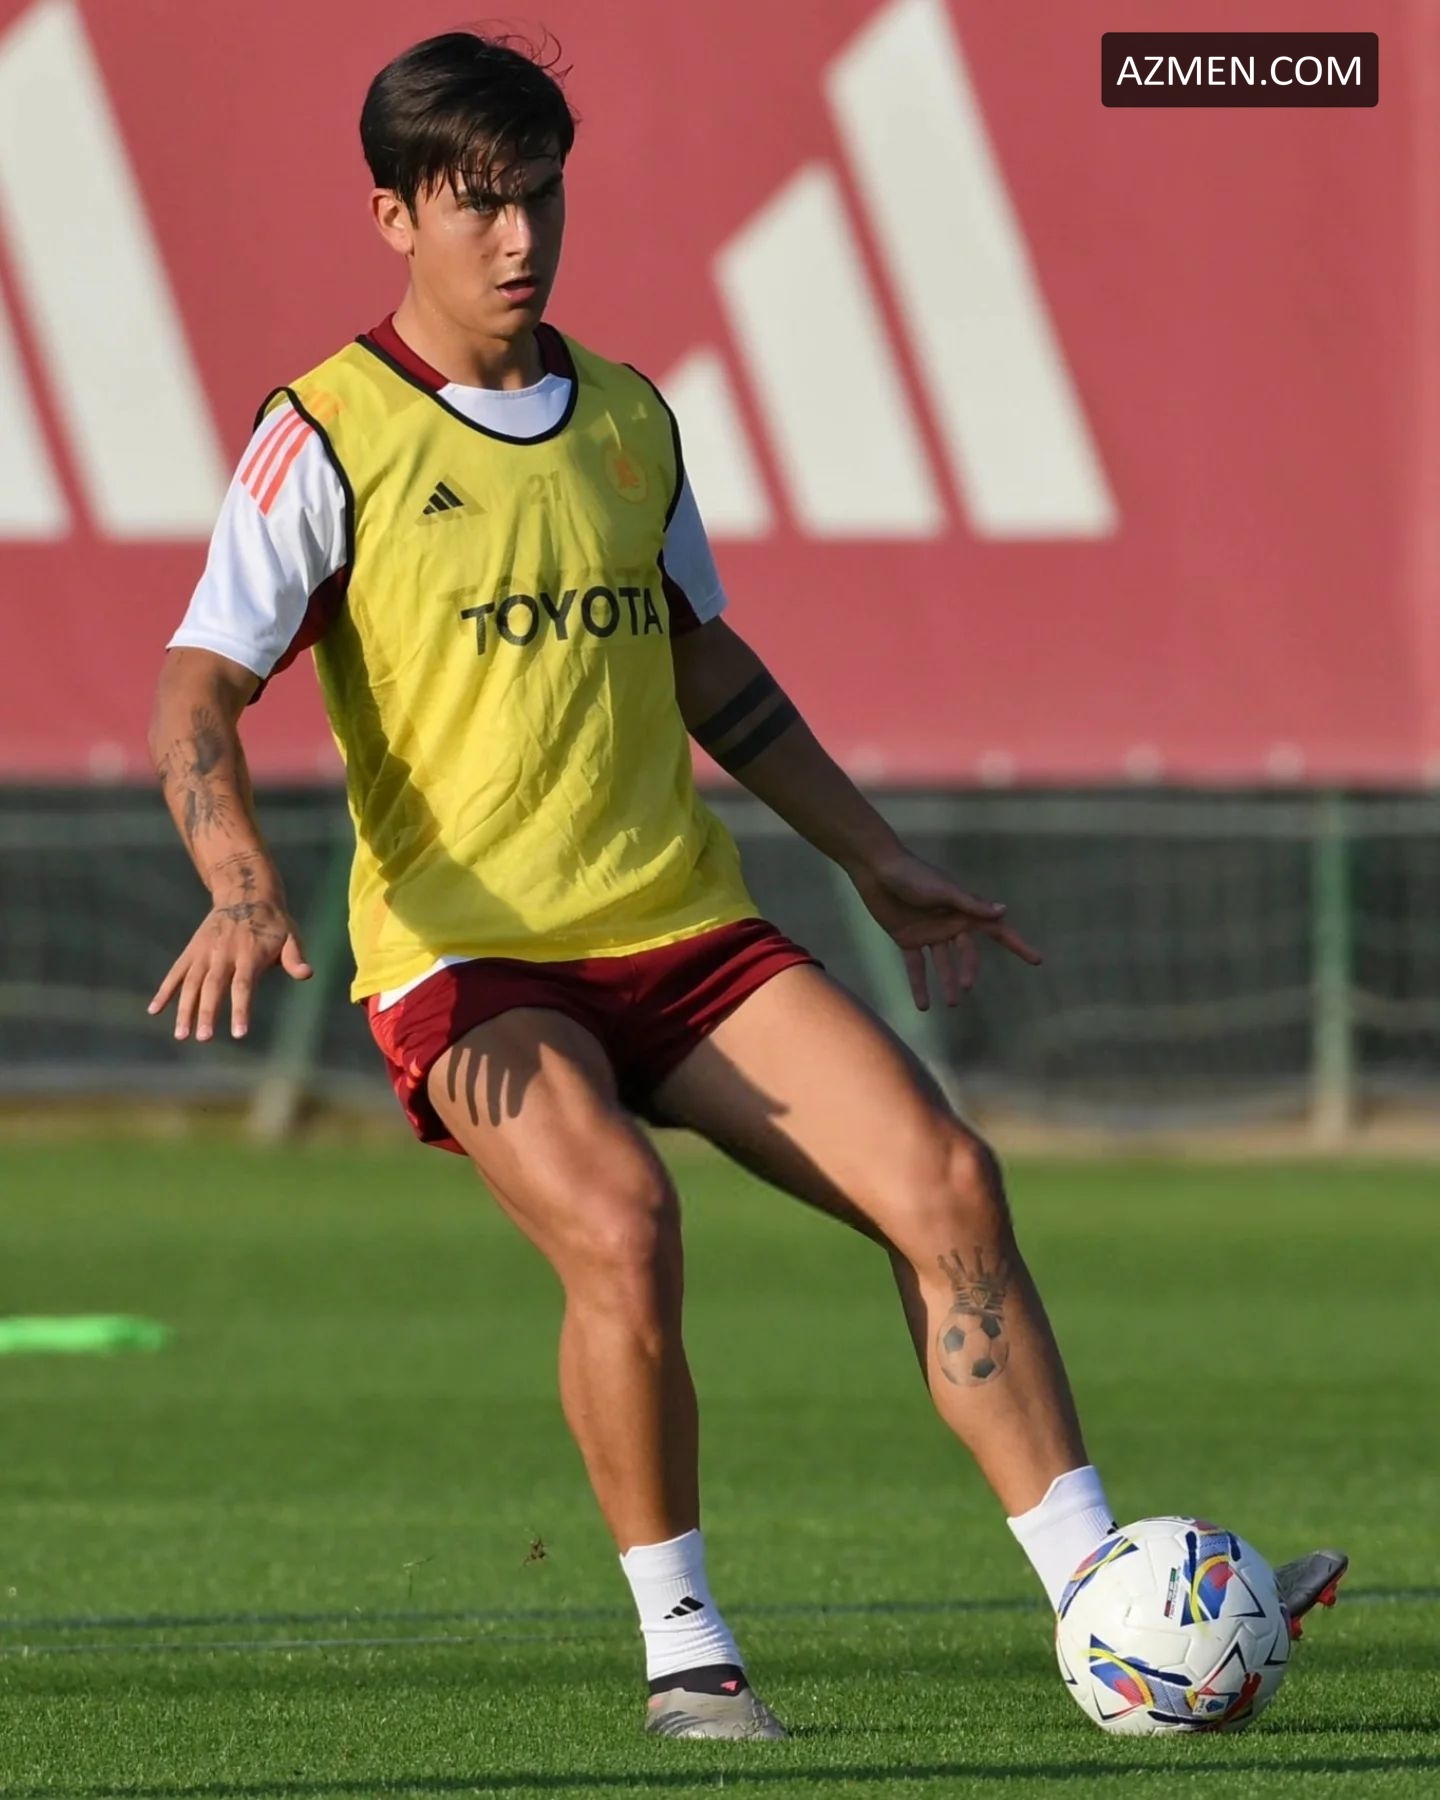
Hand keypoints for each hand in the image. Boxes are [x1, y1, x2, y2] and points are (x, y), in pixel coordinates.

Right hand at [148, 891, 312, 1041]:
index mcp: (249, 954)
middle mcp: (223, 954)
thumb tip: (307, 974)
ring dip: (184, 1009)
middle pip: (213, 987)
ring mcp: (204, 952)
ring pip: (191, 984)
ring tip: (181, 1035)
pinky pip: (176, 973)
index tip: (239, 1034)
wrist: (244, 892)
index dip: (241, 1009)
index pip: (243, 986)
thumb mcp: (291, 936)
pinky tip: (154, 1010)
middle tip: (204, 1039)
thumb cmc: (273, 923)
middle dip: (207, 1013)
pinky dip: (164, 991)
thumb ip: (295, 957)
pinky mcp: (192, 951)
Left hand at [845, 848, 1041, 1010]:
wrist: (877, 869)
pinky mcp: (907, 939)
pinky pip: (916, 966)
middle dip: (968, 970)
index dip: (1017, 944)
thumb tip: (1004, 911)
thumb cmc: (913, 875)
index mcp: (964, 911)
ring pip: (943, 964)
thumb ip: (971, 904)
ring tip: (950, 1004)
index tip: (1037, 960)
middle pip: (967, 953)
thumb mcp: (944, 890)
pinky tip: (923, 1006)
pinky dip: (919, 985)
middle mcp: (950, 924)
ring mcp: (929, 933)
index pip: (997, 930)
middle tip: (965, 988)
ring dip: (947, 982)